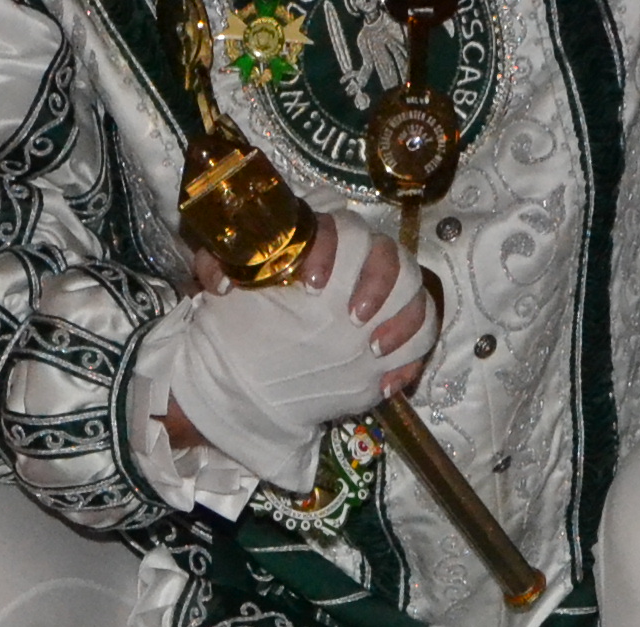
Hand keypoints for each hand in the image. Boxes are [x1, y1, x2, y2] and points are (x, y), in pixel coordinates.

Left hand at [156, 222, 436, 491]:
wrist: (260, 358)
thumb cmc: (247, 312)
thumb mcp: (225, 286)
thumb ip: (216, 269)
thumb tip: (221, 281)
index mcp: (321, 242)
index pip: (339, 229)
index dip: (331, 251)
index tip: (313, 286)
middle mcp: (358, 262)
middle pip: (386, 252)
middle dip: (377, 282)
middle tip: (355, 318)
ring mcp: (381, 296)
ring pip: (413, 288)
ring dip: (403, 317)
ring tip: (375, 351)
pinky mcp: (392, 329)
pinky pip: (423, 332)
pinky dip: (412, 357)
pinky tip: (390, 384)